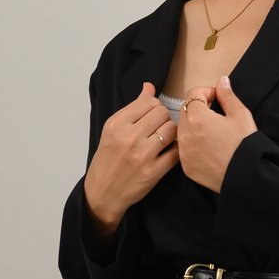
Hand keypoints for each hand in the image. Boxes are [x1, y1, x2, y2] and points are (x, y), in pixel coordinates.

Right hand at [83, 82, 179, 239]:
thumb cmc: (108, 158)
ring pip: (172, 129)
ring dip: (171, 133)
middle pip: (162, 113)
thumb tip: (149, 86)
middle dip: (163, 118)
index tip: (151, 115)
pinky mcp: (153, 172)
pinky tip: (168, 151)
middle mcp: (129, 137)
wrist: (103, 191)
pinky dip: (175, 149)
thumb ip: (133, 107)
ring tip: (163, 139)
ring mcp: (142, 155)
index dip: (154, 107)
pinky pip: (176, 152)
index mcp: (117, 124)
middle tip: (158, 128)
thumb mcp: (113, 129)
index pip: (149, 101)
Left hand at [175, 75, 256, 192]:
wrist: (246, 176)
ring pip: (183, 129)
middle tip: (216, 113)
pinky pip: (184, 148)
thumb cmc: (245, 145)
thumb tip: (222, 81)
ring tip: (213, 131)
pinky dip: (193, 143)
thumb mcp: (241, 115)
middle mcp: (185, 133)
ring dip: (194, 125)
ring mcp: (183, 151)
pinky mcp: (186, 165)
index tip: (218, 98)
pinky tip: (210, 147)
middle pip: (186, 110)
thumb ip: (228, 95)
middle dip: (199, 107)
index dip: (207, 92)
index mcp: (197, 117)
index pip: (193, 93)